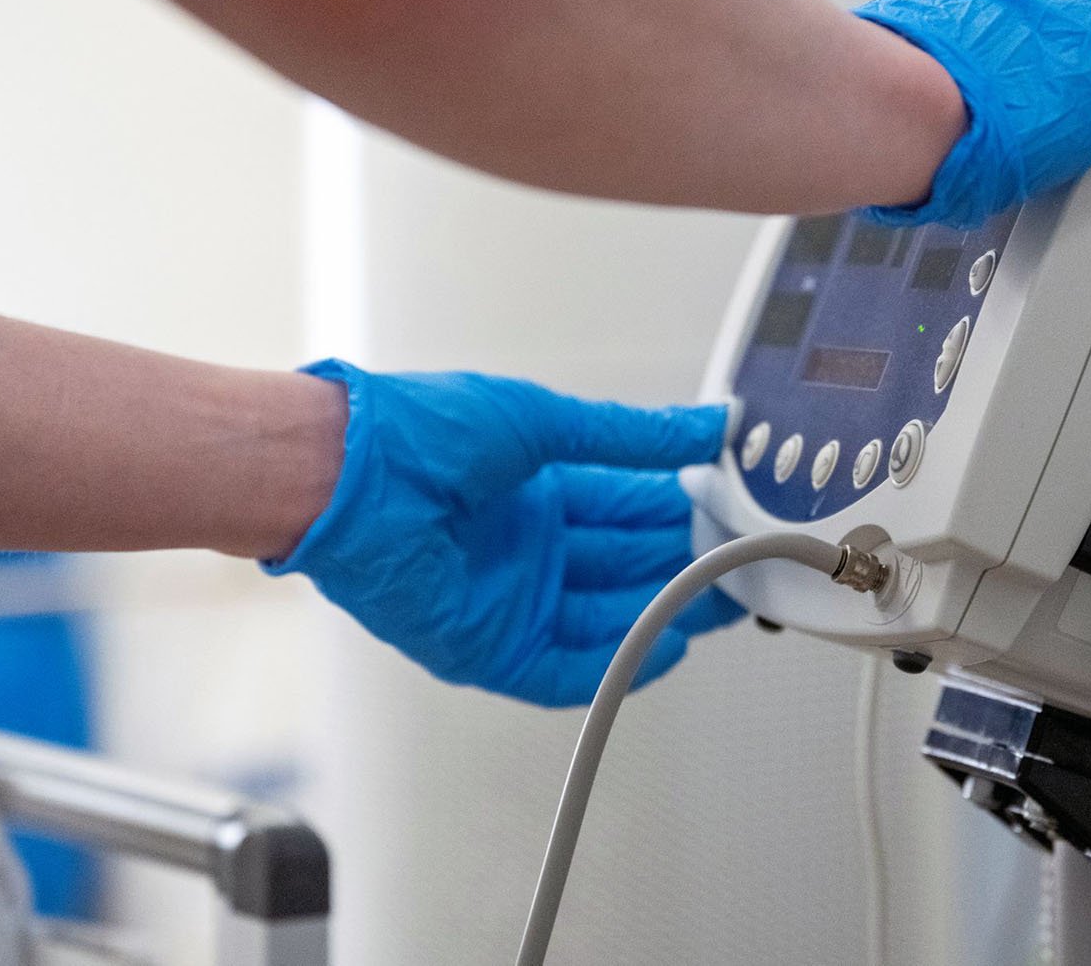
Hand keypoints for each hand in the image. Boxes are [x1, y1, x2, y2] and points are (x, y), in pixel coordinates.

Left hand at [263, 361, 742, 706]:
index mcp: (539, 489)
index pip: (632, 507)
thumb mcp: (546, 422)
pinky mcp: (488, 646)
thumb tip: (704, 425)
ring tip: (720, 602)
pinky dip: (614, 664)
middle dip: (687, 565)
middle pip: (629, 566)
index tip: (735, 512)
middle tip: (744, 562)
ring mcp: (511, 598)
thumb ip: (631, 436)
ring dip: (664, 613)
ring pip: (609, 617)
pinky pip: (565, 668)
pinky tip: (660, 649)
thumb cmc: (419, 431)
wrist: (346, 474)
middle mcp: (529, 546)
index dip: (684, 512)